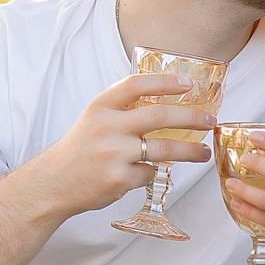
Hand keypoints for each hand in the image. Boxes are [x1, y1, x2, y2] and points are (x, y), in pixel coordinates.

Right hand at [26, 72, 214, 217]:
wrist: (54, 182)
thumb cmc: (80, 149)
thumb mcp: (94, 119)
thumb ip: (123, 108)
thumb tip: (165, 99)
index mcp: (100, 106)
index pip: (136, 85)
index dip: (165, 82)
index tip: (187, 84)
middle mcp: (106, 127)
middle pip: (159, 116)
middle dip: (191, 117)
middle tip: (209, 120)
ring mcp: (113, 154)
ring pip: (164, 150)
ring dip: (190, 151)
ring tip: (203, 153)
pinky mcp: (118, 179)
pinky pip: (149, 173)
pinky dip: (150, 173)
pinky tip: (141, 173)